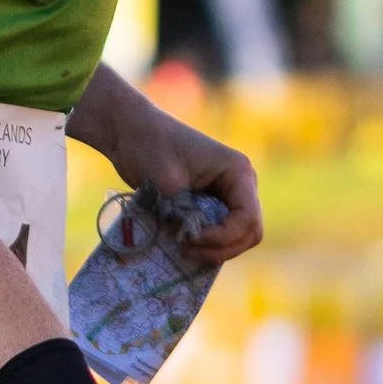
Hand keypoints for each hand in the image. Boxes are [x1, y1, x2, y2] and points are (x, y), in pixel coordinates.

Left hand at [72, 66, 260, 262]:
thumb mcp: (167, 183)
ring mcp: (229, 193)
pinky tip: (184, 245)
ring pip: (238, 236)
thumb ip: (185, 213)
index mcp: (238, 172)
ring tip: (184, 250)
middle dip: (222, 248)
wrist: (132, 132)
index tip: (189, 239)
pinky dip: (207, 244)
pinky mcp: (213, 202)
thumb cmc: (151, 148)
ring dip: (215, 249)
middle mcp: (241, 183)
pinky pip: (221, 231)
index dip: (222, 237)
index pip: (247, 219)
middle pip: (249, 232)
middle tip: (187, 251)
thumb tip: (192, 240)